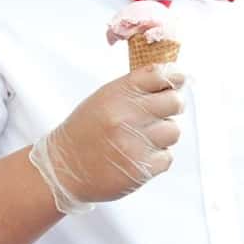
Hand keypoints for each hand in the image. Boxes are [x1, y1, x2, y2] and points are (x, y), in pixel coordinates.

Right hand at [30, 65, 184, 211]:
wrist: (63, 167)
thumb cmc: (86, 130)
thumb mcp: (104, 98)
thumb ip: (135, 89)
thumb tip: (174, 79)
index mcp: (118, 94)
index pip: (160, 75)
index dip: (175, 77)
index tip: (179, 80)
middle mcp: (127, 116)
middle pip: (175, 103)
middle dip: (172, 107)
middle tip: (160, 113)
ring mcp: (135, 143)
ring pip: (174, 130)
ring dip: (163, 134)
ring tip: (144, 138)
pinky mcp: (141, 168)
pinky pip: (167, 157)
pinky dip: (157, 157)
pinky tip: (139, 155)